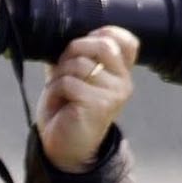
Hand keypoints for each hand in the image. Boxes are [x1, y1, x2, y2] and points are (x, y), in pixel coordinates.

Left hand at [36, 26, 138, 172]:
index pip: (126, 41)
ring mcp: (114, 94)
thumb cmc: (67, 111)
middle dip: (73, 51)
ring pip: (80, 64)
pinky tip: (59, 103)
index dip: (101, 34)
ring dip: (59, 76)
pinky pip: (69, 82)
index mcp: (120, 72)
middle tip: (63, 70)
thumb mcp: (73, 76)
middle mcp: (124, 82)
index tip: (82, 49)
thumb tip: (65, 33)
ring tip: (59, 92)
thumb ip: (76, 55)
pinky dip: (55, 90)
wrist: (65, 149)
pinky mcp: (100, 105)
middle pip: (102, 44)